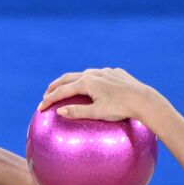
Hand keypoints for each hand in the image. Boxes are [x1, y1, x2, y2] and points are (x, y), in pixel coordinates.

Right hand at [37, 67, 158, 121]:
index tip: (40, 108)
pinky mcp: (116, 73)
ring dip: (71, 81)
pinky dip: (88, 81)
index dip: (49, 99)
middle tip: (46, 95)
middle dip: (55, 86)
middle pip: (68, 78)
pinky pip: (98, 75)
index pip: (62, 90)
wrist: (143, 100)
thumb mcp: (97, 113)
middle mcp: (94, 73)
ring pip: (83, 74)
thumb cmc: (120, 109)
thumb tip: (60, 111)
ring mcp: (105, 71)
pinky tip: (92, 88)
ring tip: (66, 89)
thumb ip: (77, 112)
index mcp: (87, 82)